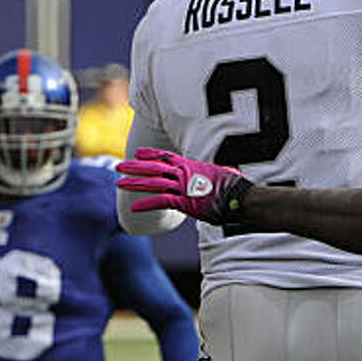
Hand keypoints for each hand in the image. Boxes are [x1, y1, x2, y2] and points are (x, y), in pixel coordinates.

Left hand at [118, 149, 251, 228]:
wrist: (242, 199)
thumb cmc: (236, 189)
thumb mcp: (223, 175)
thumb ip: (216, 173)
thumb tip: (226, 172)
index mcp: (192, 166)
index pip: (167, 156)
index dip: (150, 154)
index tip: (137, 153)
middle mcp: (185, 174)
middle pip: (155, 167)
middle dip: (135, 166)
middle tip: (119, 166)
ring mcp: (184, 187)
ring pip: (153, 182)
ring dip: (134, 183)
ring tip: (119, 183)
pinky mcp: (185, 202)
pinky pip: (160, 201)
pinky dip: (146, 204)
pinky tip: (134, 207)